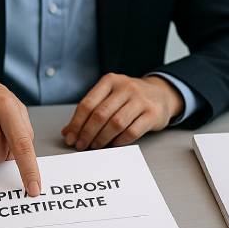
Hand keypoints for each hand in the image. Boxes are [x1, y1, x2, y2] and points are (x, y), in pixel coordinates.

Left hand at [61, 73, 182, 150]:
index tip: (70, 137)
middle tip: (81, 145)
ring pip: (116, 123)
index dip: (76, 123)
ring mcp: (141, 100)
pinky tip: (113, 144)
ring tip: (95, 146)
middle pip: (100, 114)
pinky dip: (119, 141)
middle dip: (87, 133)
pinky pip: (132, 131)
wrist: (161, 94)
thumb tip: (67, 131)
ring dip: (102, 139)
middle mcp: (126, 88)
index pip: (87, 104)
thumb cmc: (130, 98)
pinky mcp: (152, 114)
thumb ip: (90, 111)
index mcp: (110, 81)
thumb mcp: (109, 97)